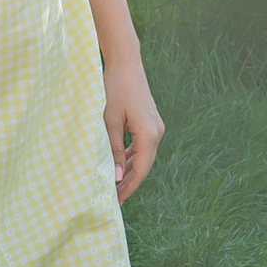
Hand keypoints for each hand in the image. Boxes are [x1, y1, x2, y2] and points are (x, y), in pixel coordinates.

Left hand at [104, 58, 163, 199]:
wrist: (126, 64)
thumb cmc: (114, 89)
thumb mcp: (109, 122)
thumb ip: (113, 151)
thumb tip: (116, 178)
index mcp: (149, 135)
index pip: (140, 170)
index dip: (128, 188)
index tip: (115, 202)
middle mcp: (157, 133)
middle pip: (143, 166)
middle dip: (128, 182)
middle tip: (112, 199)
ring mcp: (155, 127)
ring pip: (143, 157)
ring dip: (129, 170)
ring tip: (113, 186)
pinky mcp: (150, 122)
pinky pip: (141, 146)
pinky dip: (131, 157)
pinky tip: (119, 165)